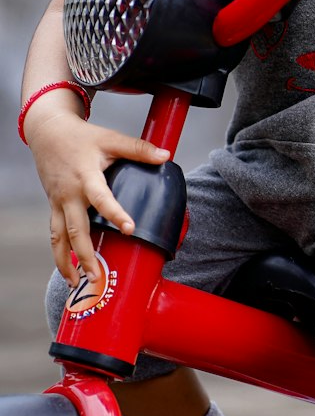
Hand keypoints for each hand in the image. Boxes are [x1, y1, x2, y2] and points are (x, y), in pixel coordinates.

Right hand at [25, 110, 168, 283]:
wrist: (47, 133)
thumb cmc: (81, 137)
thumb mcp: (111, 138)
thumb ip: (138, 148)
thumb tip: (166, 155)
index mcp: (86, 177)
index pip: (101, 198)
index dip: (115, 213)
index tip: (130, 228)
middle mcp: (69, 194)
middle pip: (75, 230)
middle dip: (85, 255)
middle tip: (97, 276)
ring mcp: (58, 202)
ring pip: (58, 238)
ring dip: (66, 261)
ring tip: (77, 282)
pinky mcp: (53, 206)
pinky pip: (54, 233)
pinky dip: (59, 252)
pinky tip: (67, 269)